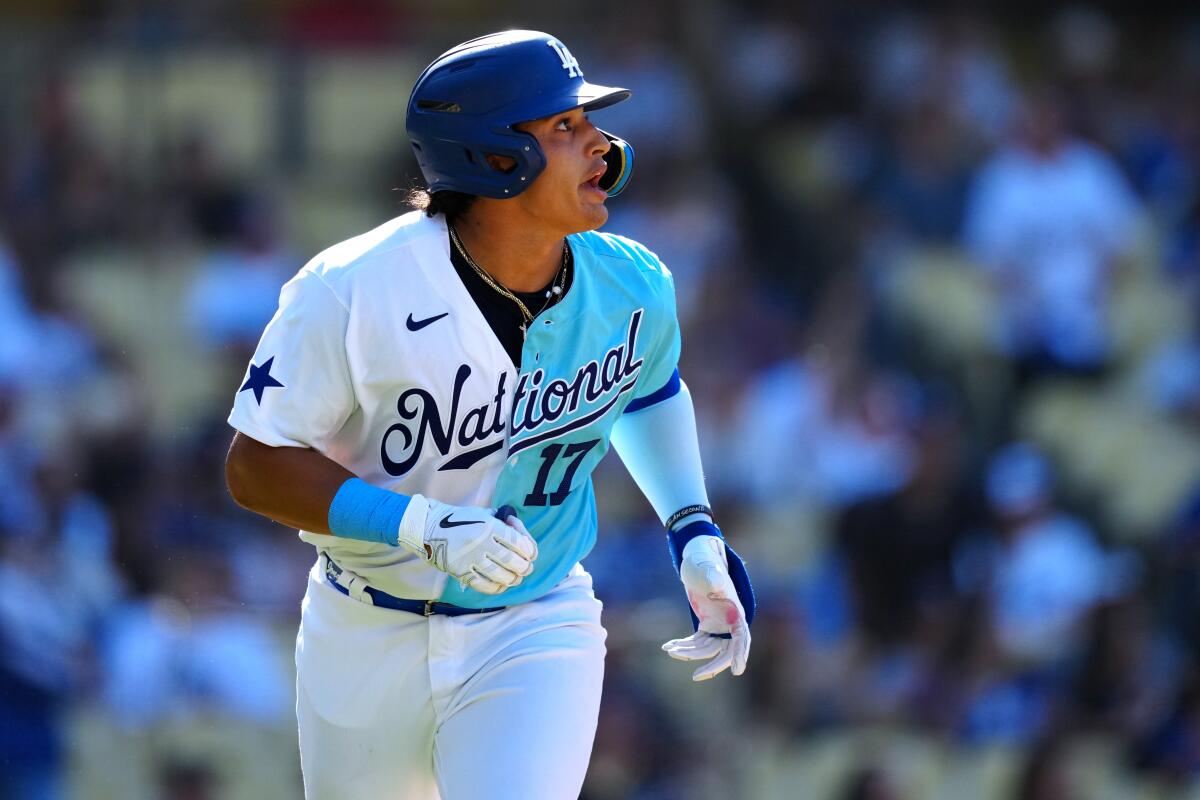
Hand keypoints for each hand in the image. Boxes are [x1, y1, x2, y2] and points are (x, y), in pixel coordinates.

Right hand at [397, 495, 537, 594]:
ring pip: (503, 577)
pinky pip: (486, 586)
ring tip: (514, 577)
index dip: (530, 551)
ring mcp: (472, 559)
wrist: (427, 526)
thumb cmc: (458, 519)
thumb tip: (522, 540)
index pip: (521, 543)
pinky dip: (497, 587)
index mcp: (490, 525)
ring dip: (513, 579)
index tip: (530, 554)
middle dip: (524, 567)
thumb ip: (503, 525)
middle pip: (515, 563)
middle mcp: (483, 543)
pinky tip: (500, 584)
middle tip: (525, 568)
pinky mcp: (462, 572)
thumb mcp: (483, 513)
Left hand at [662, 535, 750, 680]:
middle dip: (712, 665)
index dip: (740, 654)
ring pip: (708, 649)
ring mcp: (718, 623)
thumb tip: (715, 583)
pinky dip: (685, 646)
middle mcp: (730, 620)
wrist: (695, 556)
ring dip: (690, 653)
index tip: (737, 671)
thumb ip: (711, 573)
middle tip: (696, 676)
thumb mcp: (705, 566)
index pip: (742, 637)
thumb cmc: (702, 559)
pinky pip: (698, 642)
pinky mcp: (706, 624)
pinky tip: (668, 646)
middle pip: (726, 650)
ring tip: (670, 649)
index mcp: (735, 610)